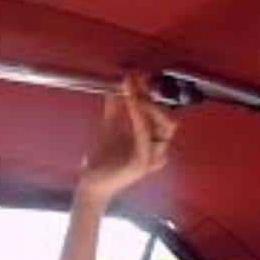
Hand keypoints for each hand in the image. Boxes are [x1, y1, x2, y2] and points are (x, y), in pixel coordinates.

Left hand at [76, 72, 177, 209]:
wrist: (91, 182)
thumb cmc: (102, 159)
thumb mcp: (110, 125)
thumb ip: (116, 105)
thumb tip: (121, 82)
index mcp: (153, 141)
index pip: (162, 114)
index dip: (153, 94)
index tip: (140, 77)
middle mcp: (158, 150)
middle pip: (169, 120)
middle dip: (153, 100)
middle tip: (135, 86)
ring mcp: (153, 158)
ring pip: (164, 127)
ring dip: (148, 107)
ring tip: (132, 94)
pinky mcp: (143, 164)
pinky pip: (146, 136)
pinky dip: (140, 118)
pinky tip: (131, 105)